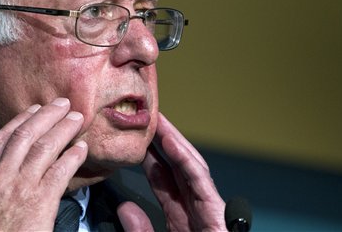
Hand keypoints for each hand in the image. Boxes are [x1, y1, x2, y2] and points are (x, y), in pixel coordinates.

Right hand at [0, 98, 87, 230]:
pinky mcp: (40, 202)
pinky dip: (73, 156)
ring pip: (44, 147)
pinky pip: (60, 171)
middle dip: (46, 115)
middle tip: (62, 104)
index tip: (36, 109)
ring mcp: (20, 188)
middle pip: (25, 135)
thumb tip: (15, 164)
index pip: (2, 138)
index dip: (22, 119)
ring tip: (77, 119)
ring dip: (63, 128)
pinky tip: (82, 149)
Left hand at [120, 112, 225, 231]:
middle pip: (177, 166)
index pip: (163, 180)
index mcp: (180, 216)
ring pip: (190, 166)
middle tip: (148, 120)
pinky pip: (200, 180)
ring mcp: (207, 208)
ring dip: (174, 141)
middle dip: (163, 141)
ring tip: (159, 122)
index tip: (137, 141)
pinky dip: (186, 159)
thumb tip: (125, 208)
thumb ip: (140, 229)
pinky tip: (170, 142)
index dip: (150, 158)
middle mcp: (195, 208)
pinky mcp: (216, 211)